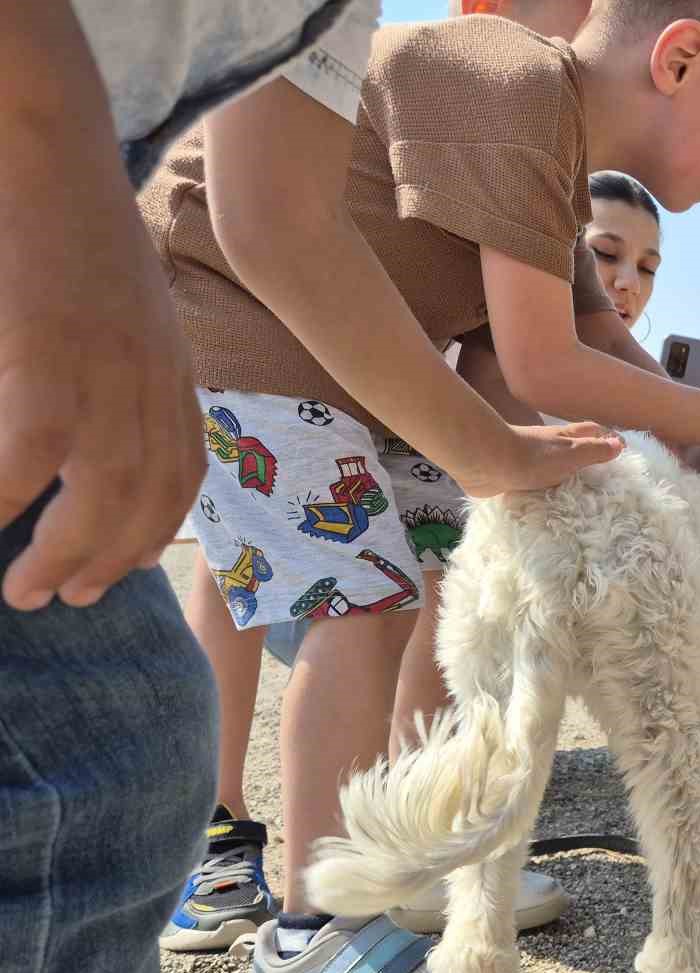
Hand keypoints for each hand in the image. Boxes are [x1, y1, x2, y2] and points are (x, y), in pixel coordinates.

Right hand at [0, 0, 207, 610]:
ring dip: (63, 554)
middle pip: (147, 500)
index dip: (156, 532)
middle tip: (64, 598)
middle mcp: (153, 379)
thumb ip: (124, 370)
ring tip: (29, 591)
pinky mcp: (50, 350)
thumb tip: (84, 432)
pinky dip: (8, 497)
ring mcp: (107, 368)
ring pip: (98, 494)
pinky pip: (33, 451)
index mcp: (171, 369)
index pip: (181, 474)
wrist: (56, 146)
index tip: (126, 568)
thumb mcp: (123, 309)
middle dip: (109, 562)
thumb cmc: (74, 229)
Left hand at [453, 421, 624, 497]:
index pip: (593, 431)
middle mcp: (551, 446)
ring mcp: (533, 461)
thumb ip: (594, 451)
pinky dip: (550, 490)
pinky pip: (540, 483)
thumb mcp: (571, 455)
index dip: (608, 437)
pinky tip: (555, 503)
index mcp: (565, 438)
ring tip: (584, 495)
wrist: (487, 462)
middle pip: (575, 447)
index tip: (622, 449)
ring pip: (557, 466)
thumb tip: (619, 445)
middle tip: (606, 474)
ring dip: (569, 475)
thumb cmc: (532, 457)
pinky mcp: (517, 476)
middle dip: (590, 455)